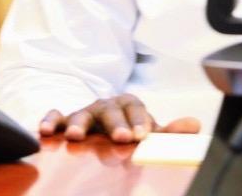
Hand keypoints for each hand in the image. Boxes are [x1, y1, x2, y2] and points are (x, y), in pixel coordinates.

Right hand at [39, 94, 200, 142]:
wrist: (105, 124)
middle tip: (121, 137)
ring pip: (81, 113)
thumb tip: (194, 125)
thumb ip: (170, 132)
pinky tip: (46, 130)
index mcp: (129, 104)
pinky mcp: (64, 120)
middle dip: (115, 123)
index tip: (143, 136)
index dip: (140, 121)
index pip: (136, 108)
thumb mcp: (149, 130)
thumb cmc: (129, 129)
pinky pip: (56, 117)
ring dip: (78, 123)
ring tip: (75, 135)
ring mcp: (84, 111)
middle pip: (110, 111)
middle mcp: (106, 105)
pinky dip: (50, 120)